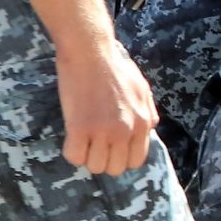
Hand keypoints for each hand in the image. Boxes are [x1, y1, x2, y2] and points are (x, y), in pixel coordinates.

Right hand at [54, 37, 157, 177]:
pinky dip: (71, 151)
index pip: (135, 161)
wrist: (90, 52)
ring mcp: (102, 131)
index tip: (110, 148)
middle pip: (115, 168)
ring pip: (95, 166)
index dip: (121, 158)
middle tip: (93, 143)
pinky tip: (71, 136)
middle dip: (103, 159)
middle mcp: (125, 131)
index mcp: (142, 123)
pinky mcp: (80, 128)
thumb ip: (148, 111)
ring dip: (86, 156)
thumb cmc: (114, 65)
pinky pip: (74, 157)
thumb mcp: (142, 88)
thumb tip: (149, 127)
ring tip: (82, 138)